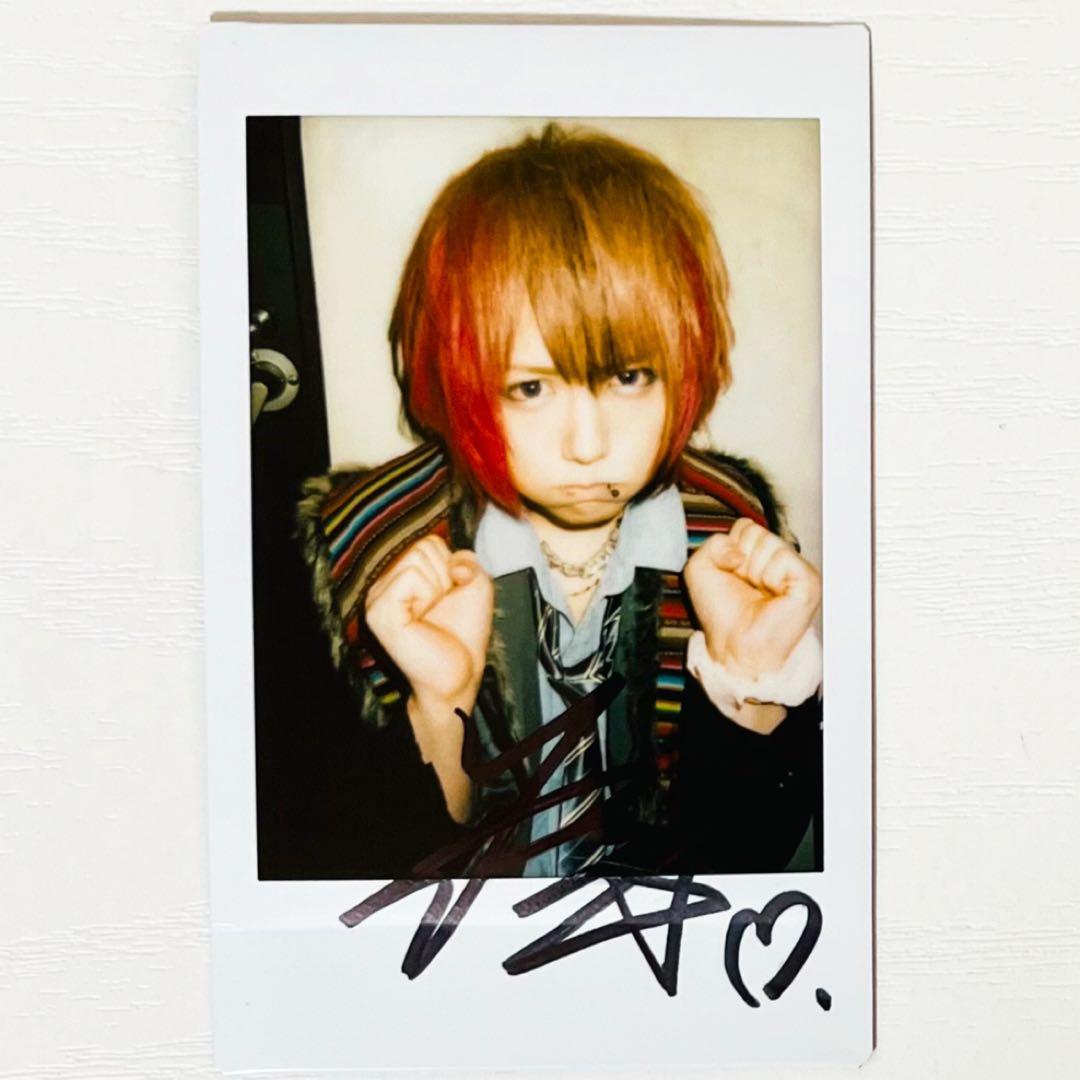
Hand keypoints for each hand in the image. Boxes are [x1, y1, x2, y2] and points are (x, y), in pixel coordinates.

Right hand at [364, 535, 493, 709]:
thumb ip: (467, 559)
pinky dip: (426, 594)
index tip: (448, 596)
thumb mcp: (475, 585)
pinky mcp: (378, 612)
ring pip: (415, 557)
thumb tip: (453, 563)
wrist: (460, 674)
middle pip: (421, 546)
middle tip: (438, 607)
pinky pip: (409, 576)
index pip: (427, 541)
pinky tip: (420, 619)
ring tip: (429, 613)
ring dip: (436, 587)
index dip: (450, 566)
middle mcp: (382, 584)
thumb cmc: (463, 633)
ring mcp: (376, 597)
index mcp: (399, 576)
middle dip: (443, 576)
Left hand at [684, 518, 820, 678]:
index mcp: (760, 556)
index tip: (732, 576)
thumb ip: (713, 542)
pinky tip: (773, 595)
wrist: (732, 645)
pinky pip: (783, 557)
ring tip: (759, 593)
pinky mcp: (808, 581)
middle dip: (742, 560)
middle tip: (747, 587)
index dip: (731, 550)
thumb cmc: (721, 614)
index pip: (746, 526)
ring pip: (769, 542)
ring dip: (754, 571)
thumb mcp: (699, 568)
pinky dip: (770, 577)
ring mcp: (797, 569)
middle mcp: (780, 560)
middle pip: (756, 531)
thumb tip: (740, 548)